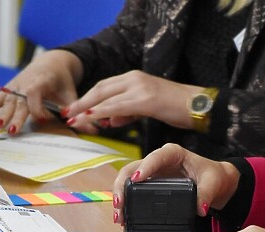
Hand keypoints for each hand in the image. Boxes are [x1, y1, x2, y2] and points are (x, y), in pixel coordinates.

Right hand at [0, 50, 82, 134]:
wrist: (52, 62)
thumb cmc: (62, 80)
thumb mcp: (71, 94)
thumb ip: (78, 112)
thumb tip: (94, 129)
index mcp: (40, 81)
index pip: (35, 96)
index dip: (38, 109)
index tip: (44, 120)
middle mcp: (25, 83)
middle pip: (19, 102)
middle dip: (16, 117)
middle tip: (12, 131)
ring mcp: (15, 86)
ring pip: (8, 102)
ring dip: (2, 114)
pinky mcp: (10, 90)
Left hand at [64, 70, 201, 132]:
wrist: (198, 106)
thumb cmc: (174, 108)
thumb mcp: (146, 108)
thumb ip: (126, 112)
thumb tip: (108, 120)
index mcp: (133, 78)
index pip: (103, 87)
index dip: (86, 98)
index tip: (73, 109)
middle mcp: (134, 79)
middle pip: (100, 89)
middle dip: (81, 102)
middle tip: (66, 114)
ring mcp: (139, 88)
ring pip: (105, 97)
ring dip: (87, 109)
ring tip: (74, 120)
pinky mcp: (146, 100)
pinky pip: (118, 106)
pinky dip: (102, 112)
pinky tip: (92, 118)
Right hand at [111, 143, 240, 224]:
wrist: (213, 183)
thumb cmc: (212, 175)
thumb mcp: (212, 182)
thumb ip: (206, 193)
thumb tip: (199, 208)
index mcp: (172, 153)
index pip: (155, 157)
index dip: (144, 167)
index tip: (137, 178)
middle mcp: (157, 161)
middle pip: (132, 168)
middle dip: (122, 186)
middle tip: (120, 203)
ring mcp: (151, 174)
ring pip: (127, 180)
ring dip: (120, 197)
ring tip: (119, 216)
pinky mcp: (148, 186)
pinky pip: (132, 192)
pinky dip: (126, 204)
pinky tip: (124, 218)